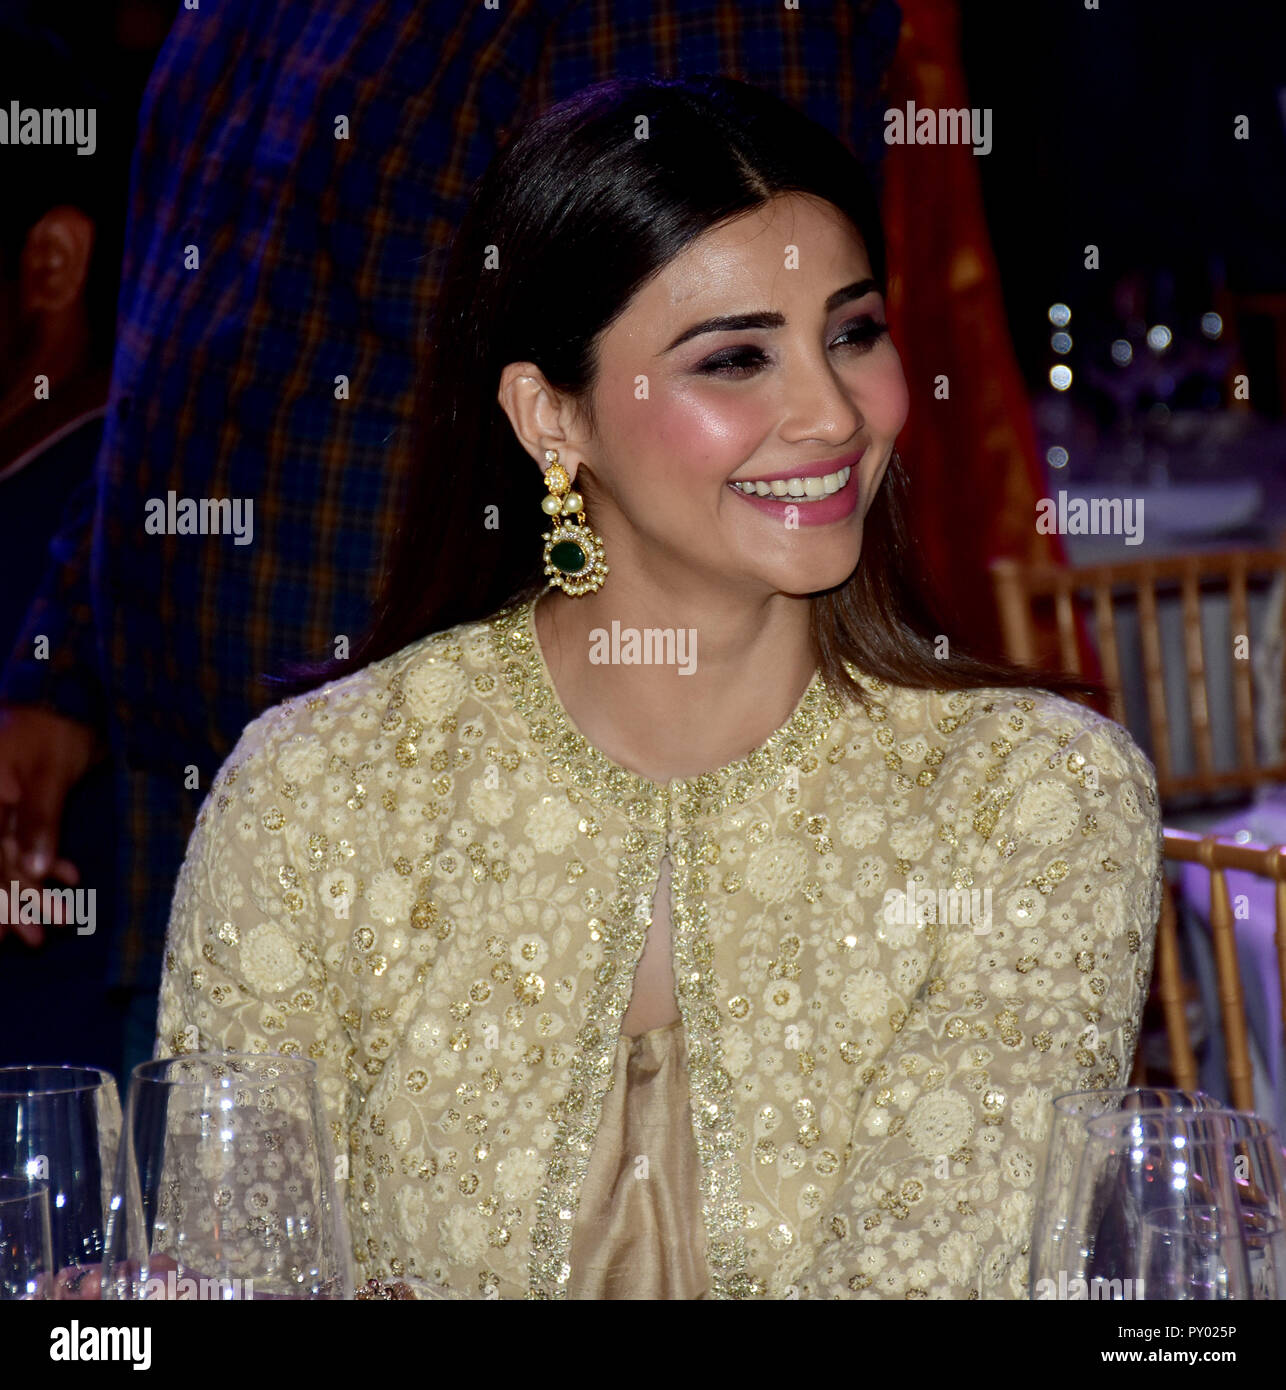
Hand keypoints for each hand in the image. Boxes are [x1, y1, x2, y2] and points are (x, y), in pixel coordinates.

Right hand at [0, 706, 95, 945]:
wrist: (66, 689)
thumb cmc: (57, 725)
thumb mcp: (50, 772)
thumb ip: (39, 819)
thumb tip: (35, 870)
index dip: (1, 897)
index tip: (15, 933)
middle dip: (15, 902)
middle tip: (38, 938)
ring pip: (8, 855)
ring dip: (30, 887)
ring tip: (58, 917)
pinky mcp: (16, 801)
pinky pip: (21, 838)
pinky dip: (43, 859)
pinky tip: (68, 877)